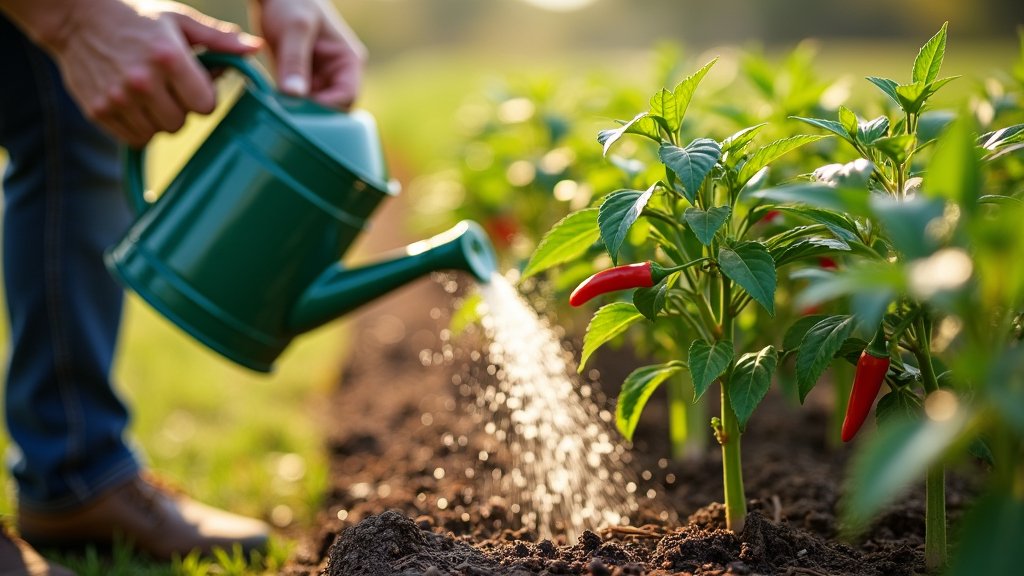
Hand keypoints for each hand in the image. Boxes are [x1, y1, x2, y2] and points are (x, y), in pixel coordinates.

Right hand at [2, 0, 261, 146]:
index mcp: (169, 58)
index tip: (191, 83)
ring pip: (158, 133)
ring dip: (159, 120)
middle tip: (167, 87)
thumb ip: (219, 38)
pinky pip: (135, 139)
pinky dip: (138, 127)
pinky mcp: (98, 112)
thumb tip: (256, 48)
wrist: (77, 18)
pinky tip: (132, 103)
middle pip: (181, 123)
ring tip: (149, 94)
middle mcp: (142, 81)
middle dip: (180, 108)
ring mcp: (118, 98)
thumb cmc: (138, 18)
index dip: (202, 96)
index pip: (206, 105)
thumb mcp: (180, 21)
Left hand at [250, 0, 366, 108]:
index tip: (301, 111)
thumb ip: (294, 60)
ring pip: (312, 109)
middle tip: (286, 115)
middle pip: (332, 109)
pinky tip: (272, 103)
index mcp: (348, 61)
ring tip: (277, 109)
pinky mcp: (299, 81)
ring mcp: (319, 79)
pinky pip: (296, 102)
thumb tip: (294, 93)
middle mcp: (337, 74)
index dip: (327, 109)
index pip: (347, 98)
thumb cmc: (292, 2)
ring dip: (296, 111)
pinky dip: (285, 105)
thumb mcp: (295, 28)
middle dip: (311, 113)